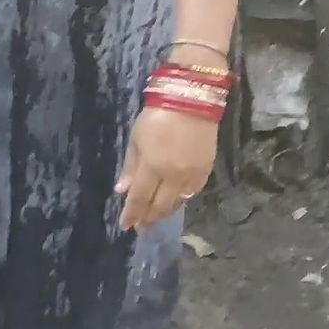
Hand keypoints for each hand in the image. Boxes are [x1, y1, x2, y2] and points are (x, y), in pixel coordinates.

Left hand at [115, 106, 218, 231]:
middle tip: (140, 226)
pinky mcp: (205, 171)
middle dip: (148, 218)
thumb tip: (122, 191)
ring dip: (164, 212)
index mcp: (153, 167)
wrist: (192, 102)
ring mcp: (192, 175)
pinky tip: (173, 202)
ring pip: (177, 203)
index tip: (125, 226)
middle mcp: (173, 176)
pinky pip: (192, 193)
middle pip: (159, 206)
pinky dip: (180, 200)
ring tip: (154, 217)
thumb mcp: (136, 139)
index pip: (140, 198)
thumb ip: (131, 168)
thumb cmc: (157, 117)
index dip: (132, 214)